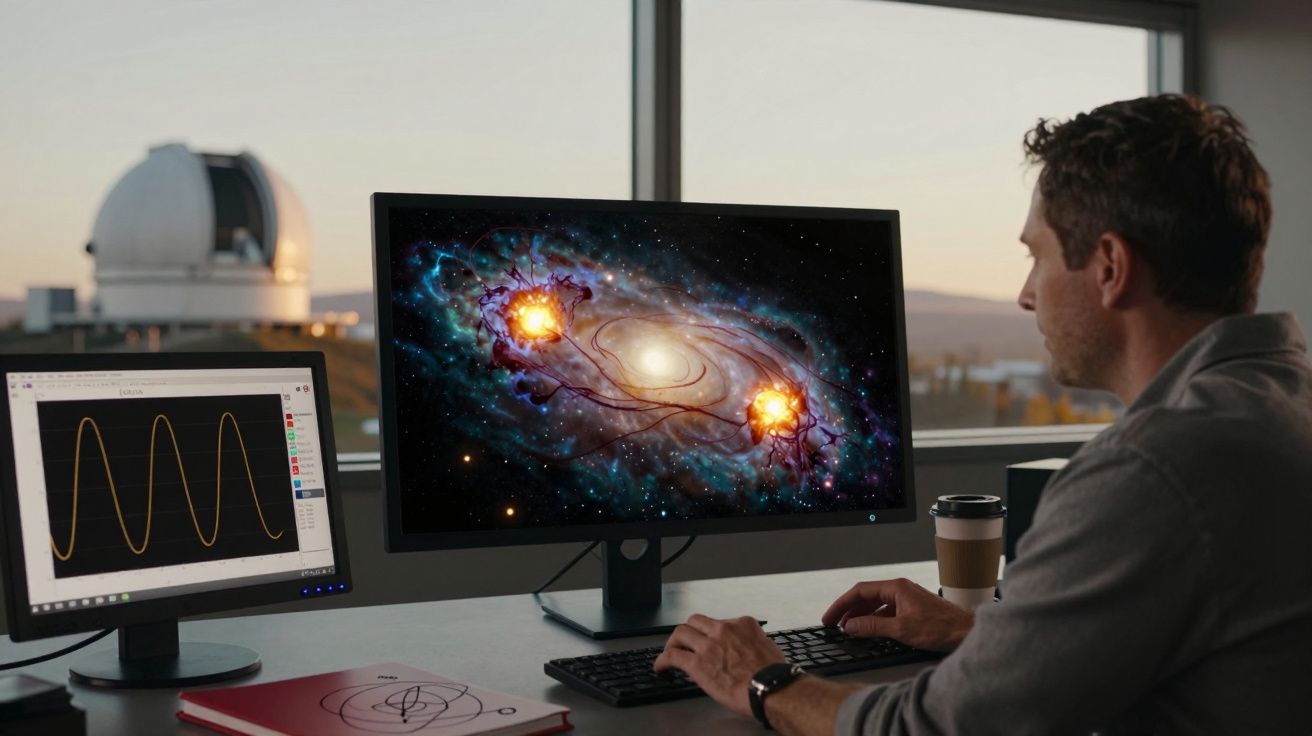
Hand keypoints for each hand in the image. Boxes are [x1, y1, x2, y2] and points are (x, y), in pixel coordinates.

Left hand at [653, 614, 785, 718]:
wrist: (772, 689)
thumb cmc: (774, 675)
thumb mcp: (769, 647)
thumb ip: (754, 643)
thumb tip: (749, 648)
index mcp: (743, 625)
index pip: (720, 621)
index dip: (712, 633)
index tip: (710, 641)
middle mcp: (724, 630)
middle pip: (696, 621)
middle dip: (689, 631)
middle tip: (685, 642)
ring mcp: (709, 645)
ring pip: (680, 632)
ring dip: (673, 642)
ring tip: (670, 652)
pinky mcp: (698, 663)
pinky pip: (672, 656)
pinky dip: (662, 660)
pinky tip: (660, 667)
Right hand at [821, 578, 973, 651]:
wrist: (966, 632)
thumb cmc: (940, 628)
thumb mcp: (901, 629)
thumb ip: (872, 627)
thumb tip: (850, 626)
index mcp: (896, 588)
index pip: (860, 591)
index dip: (841, 604)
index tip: (830, 617)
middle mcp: (900, 590)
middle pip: (866, 596)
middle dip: (849, 610)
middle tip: (834, 624)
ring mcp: (907, 599)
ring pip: (876, 605)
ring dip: (861, 616)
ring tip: (849, 629)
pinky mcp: (912, 610)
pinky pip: (887, 612)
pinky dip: (875, 620)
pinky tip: (870, 631)